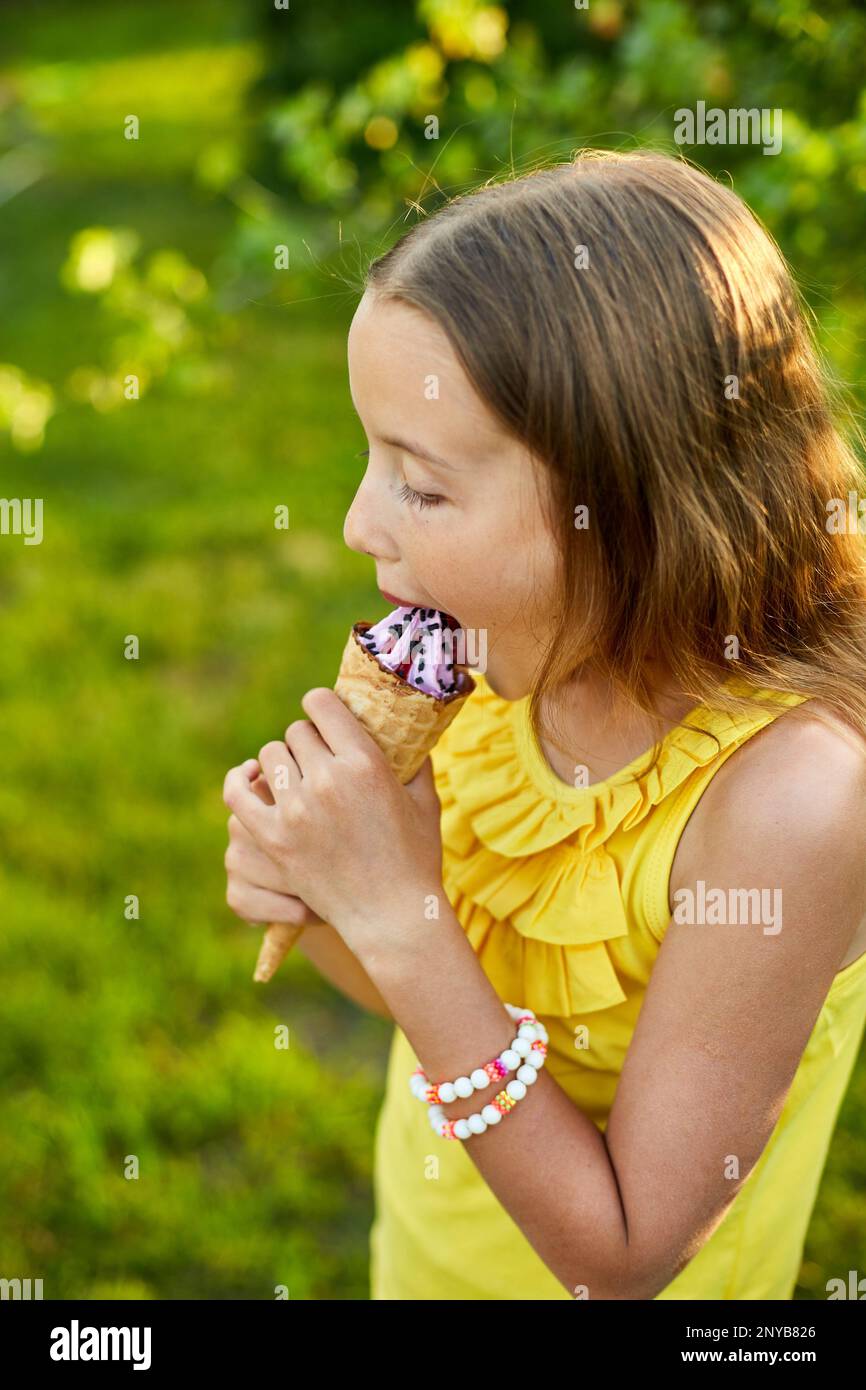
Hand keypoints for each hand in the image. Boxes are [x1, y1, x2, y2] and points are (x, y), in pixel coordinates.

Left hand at [222, 687, 443, 953]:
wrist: (393, 916)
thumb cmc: (415, 857)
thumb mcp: (425, 800)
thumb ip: (414, 760)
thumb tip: (406, 731)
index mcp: (365, 762)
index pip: (322, 705)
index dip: (321, 706)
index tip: (325, 716)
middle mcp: (327, 780)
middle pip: (297, 732)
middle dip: (308, 740)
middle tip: (319, 757)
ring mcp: (296, 810)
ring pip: (270, 757)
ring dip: (282, 761)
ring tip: (295, 774)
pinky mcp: (274, 839)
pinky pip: (238, 793)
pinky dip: (240, 780)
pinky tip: (251, 777)